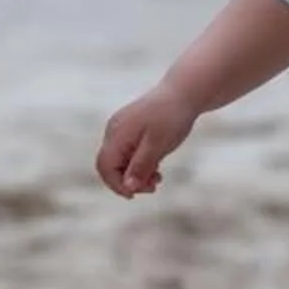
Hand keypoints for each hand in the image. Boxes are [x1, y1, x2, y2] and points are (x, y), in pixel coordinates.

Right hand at [96, 82, 198, 197]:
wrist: (184, 92)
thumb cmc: (171, 117)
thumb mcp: (158, 145)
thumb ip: (141, 166)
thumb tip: (128, 188)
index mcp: (117, 134)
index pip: (105, 166)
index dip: (116, 184)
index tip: (135, 195)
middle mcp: (115, 130)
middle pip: (111, 165)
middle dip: (128, 181)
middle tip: (153, 187)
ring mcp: (122, 129)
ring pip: (121, 160)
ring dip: (136, 174)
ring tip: (158, 179)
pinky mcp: (132, 129)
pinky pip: (129, 152)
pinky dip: (140, 163)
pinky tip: (157, 168)